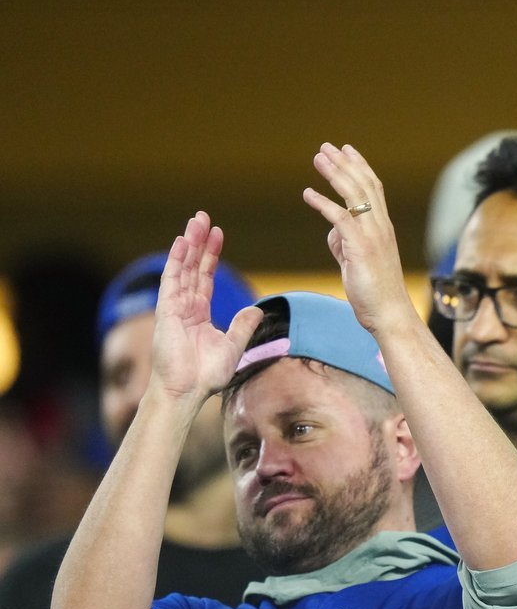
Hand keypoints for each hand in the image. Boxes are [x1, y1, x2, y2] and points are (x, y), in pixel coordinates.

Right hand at [149, 212, 263, 401]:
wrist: (187, 391)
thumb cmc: (207, 375)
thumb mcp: (233, 346)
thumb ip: (243, 326)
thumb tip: (258, 310)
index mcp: (199, 313)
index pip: (205, 277)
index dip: (210, 256)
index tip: (217, 234)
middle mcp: (185, 306)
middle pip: (192, 267)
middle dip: (198, 242)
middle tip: (203, 217)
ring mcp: (174, 307)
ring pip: (181, 268)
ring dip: (188, 244)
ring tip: (195, 221)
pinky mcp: (166, 311)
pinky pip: (171, 281)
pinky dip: (176, 261)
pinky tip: (182, 242)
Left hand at [302, 143, 415, 334]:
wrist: (389, 314)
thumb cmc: (374, 293)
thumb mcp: (358, 262)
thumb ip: (345, 243)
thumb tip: (332, 232)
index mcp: (383, 228)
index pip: (374, 188)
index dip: (360, 167)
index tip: (347, 150)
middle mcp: (381, 227)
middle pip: (363, 184)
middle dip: (344, 163)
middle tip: (326, 147)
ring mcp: (373, 236)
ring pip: (354, 195)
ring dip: (334, 173)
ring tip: (318, 158)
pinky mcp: (361, 247)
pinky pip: (341, 218)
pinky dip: (323, 203)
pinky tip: (308, 194)